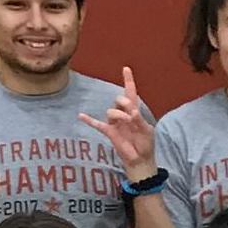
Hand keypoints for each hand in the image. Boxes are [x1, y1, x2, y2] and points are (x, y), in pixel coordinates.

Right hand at [78, 66, 155, 180]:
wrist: (140, 159)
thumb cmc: (146, 144)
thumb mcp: (147, 131)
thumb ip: (140, 120)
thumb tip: (133, 111)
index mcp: (134, 111)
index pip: (131, 93)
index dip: (128, 81)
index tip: (126, 68)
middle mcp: (123, 114)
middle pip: (119, 99)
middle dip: (125, 104)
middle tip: (133, 115)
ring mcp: (115, 122)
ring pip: (111, 111)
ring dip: (120, 115)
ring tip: (127, 123)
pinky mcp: (109, 132)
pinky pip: (96, 124)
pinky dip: (88, 120)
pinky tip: (80, 115)